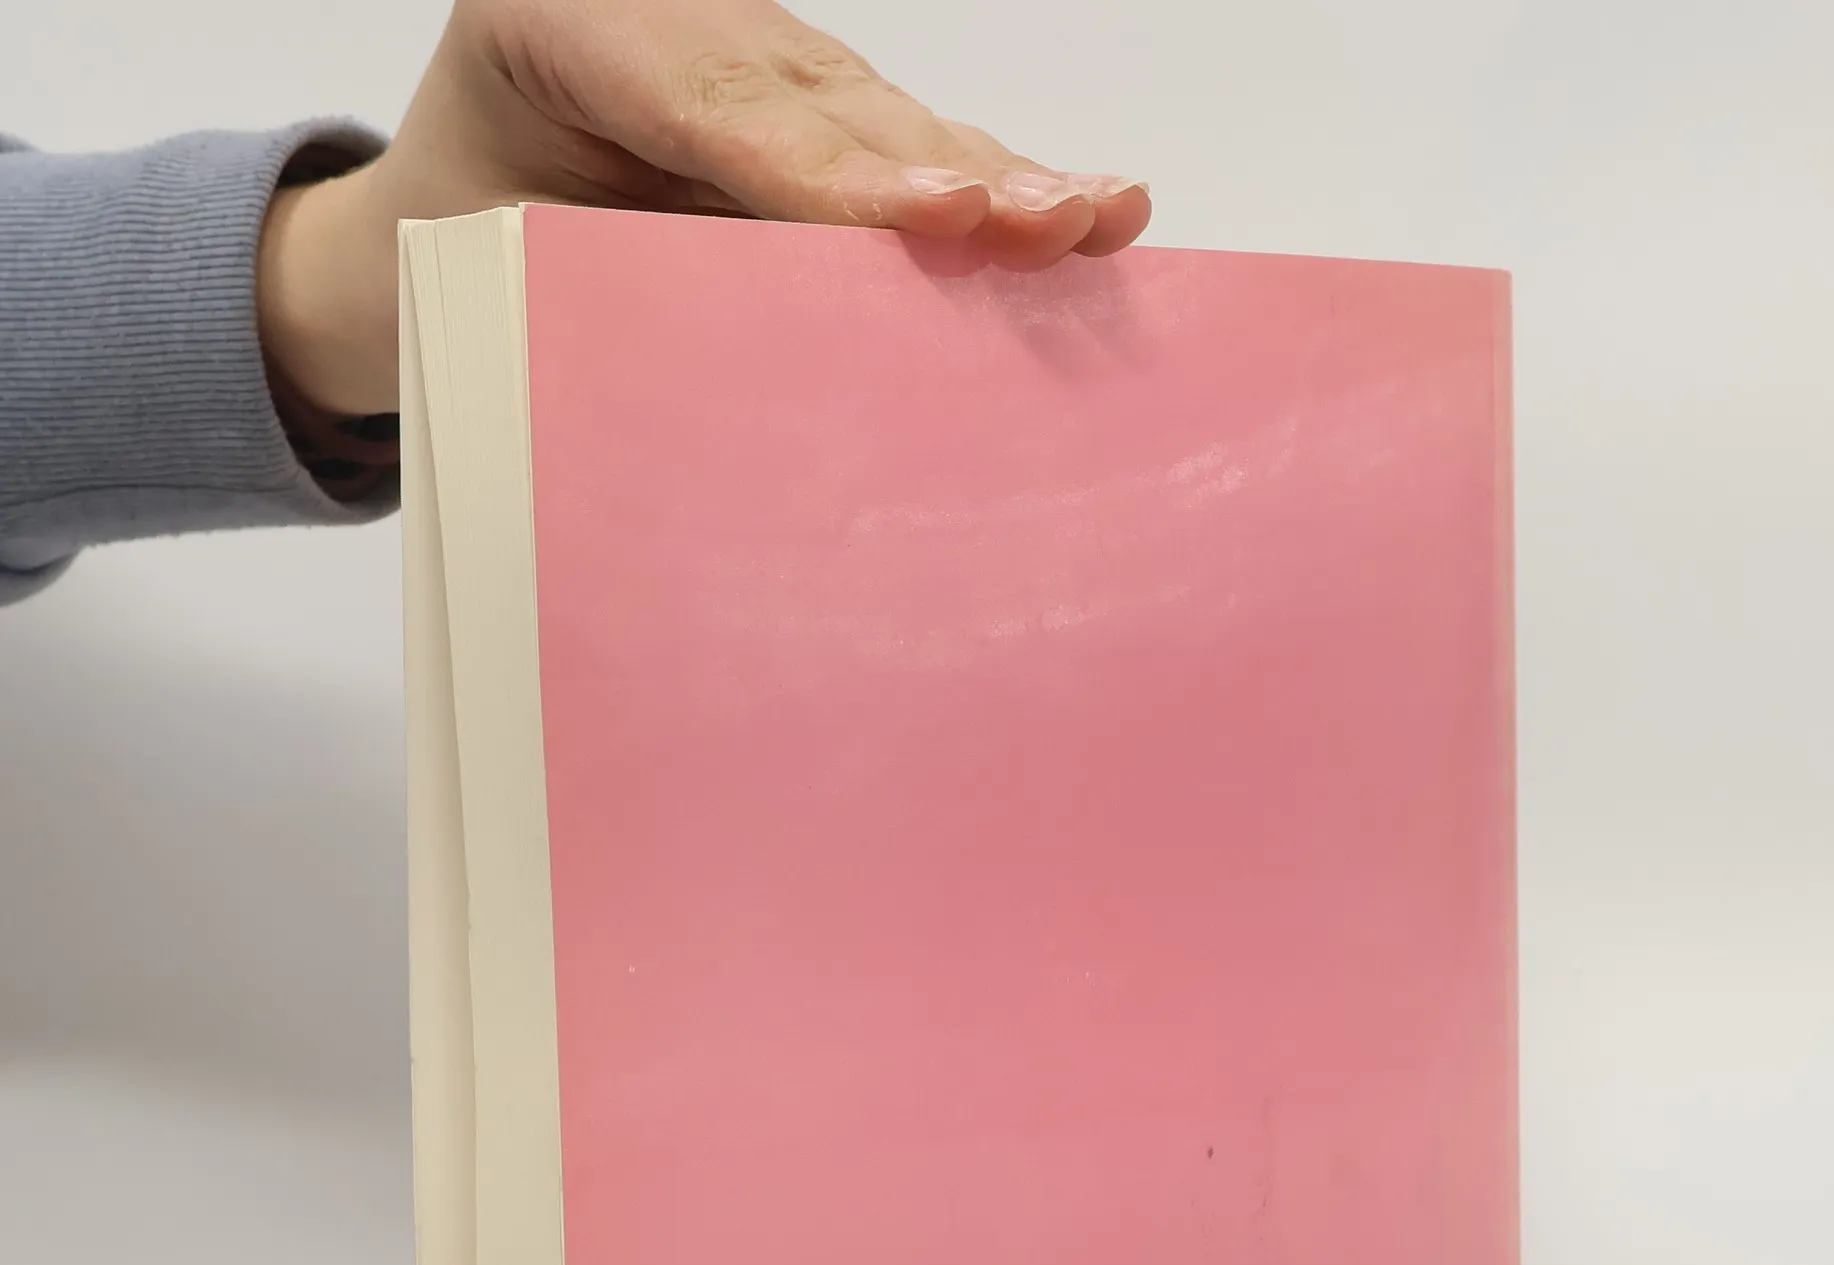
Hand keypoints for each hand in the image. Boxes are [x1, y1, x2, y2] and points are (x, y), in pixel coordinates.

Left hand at [258, 0, 1151, 416]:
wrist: (446, 207)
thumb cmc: (464, 245)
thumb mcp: (507, 263)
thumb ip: (627, 282)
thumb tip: (780, 373)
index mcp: (564, 24)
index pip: (721, 118)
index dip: (841, 177)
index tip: (940, 217)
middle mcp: (678, 18)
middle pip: (831, 111)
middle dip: (954, 172)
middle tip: (1052, 219)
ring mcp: (754, 50)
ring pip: (888, 121)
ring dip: (1001, 178)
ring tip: (1100, 215)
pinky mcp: (810, 98)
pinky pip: (900, 141)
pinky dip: (986, 185)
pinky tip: (1079, 206)